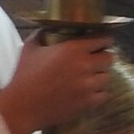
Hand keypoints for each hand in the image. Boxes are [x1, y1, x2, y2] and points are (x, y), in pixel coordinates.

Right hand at [0, 28, 115, 133]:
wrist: (24, 105)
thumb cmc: (25, 75)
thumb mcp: (30, 48)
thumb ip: (41, 35)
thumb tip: (48, 28)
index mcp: (73, 49)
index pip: (102, 40)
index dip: (103, 40)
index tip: (101, 42)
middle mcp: (86, 65)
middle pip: (109, 58)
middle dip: (102, 58)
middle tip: (93, 61)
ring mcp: (89, 85)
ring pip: (107, 77)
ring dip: (99, 76)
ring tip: (89, 78)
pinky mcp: (89, 102)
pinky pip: (104, 94)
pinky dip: (98, 93)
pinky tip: (88, 92)